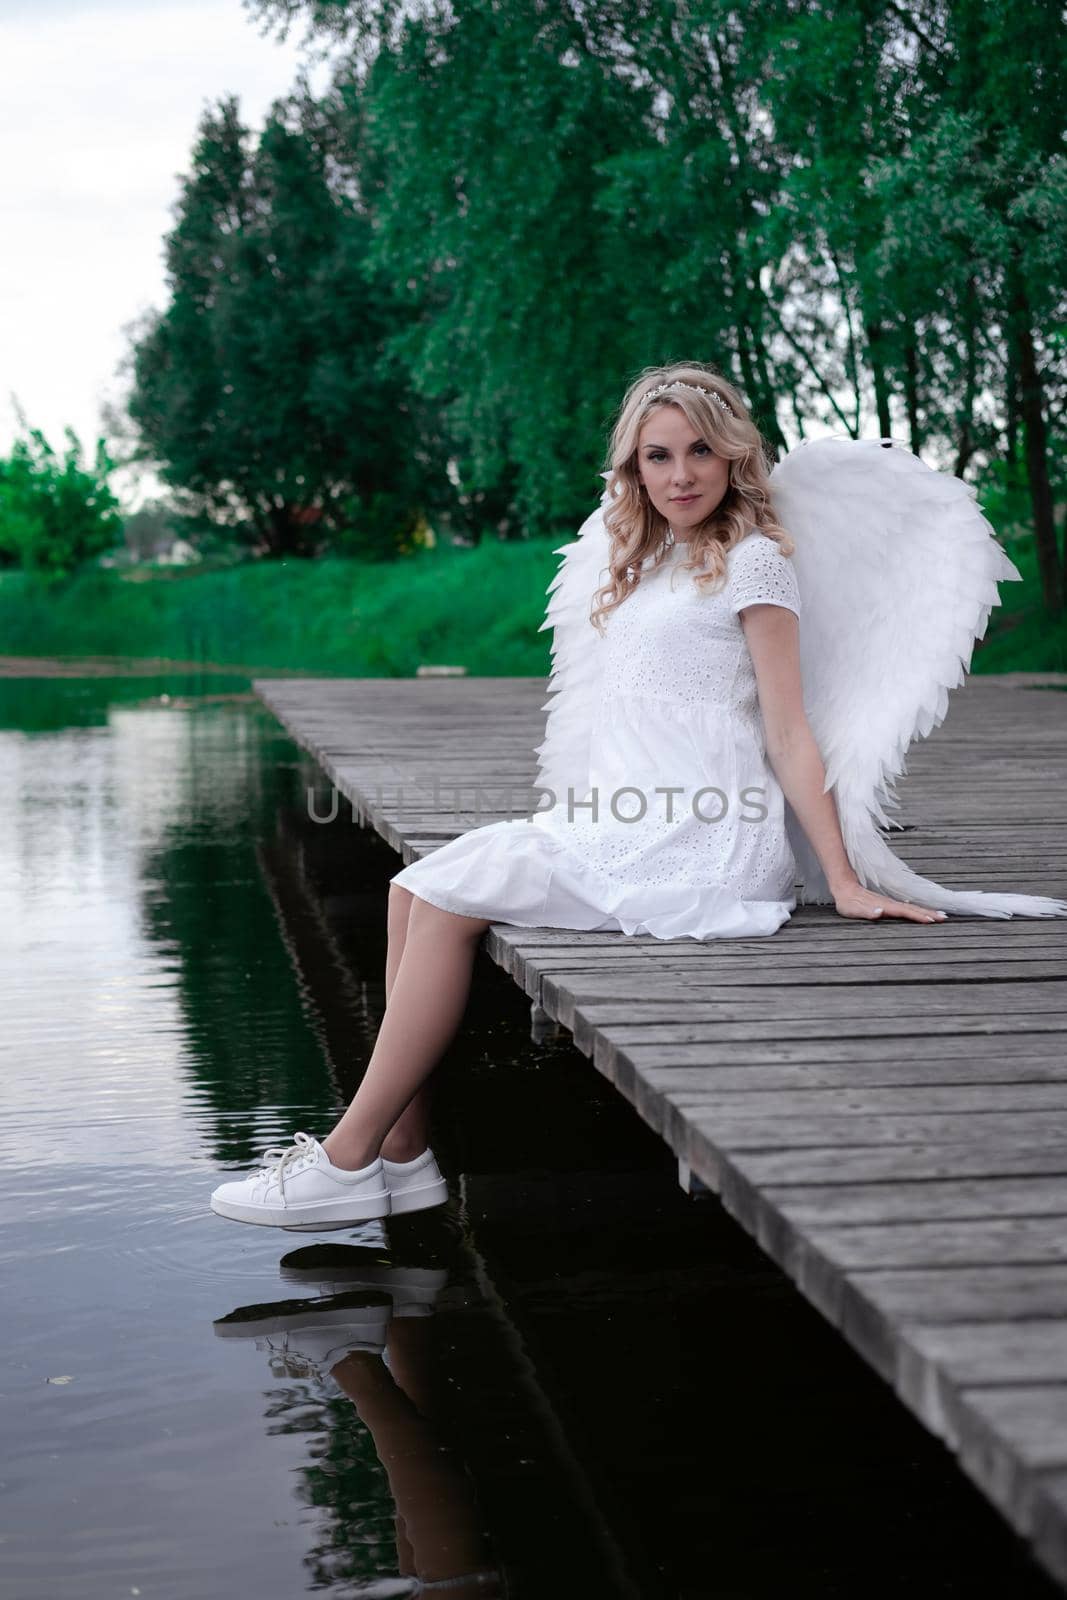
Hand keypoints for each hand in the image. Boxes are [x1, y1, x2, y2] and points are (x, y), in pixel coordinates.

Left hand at [833, 881, 947, 923]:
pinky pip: (905, 907)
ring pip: (911, 907)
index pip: (905, 912)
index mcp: (884, 906)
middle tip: (944, 918)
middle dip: (928, 913)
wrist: (844, 887)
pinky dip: (916, 909)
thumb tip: (879, 912)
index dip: (918, 916)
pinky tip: (920, 912)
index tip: (932, 920)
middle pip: (912, 908)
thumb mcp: (853, 909)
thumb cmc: (848, 902)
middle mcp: (889, 904)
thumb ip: (867, 912)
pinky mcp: (887, 903)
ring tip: (939, 915)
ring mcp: (889, 903)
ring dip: (925, 911)